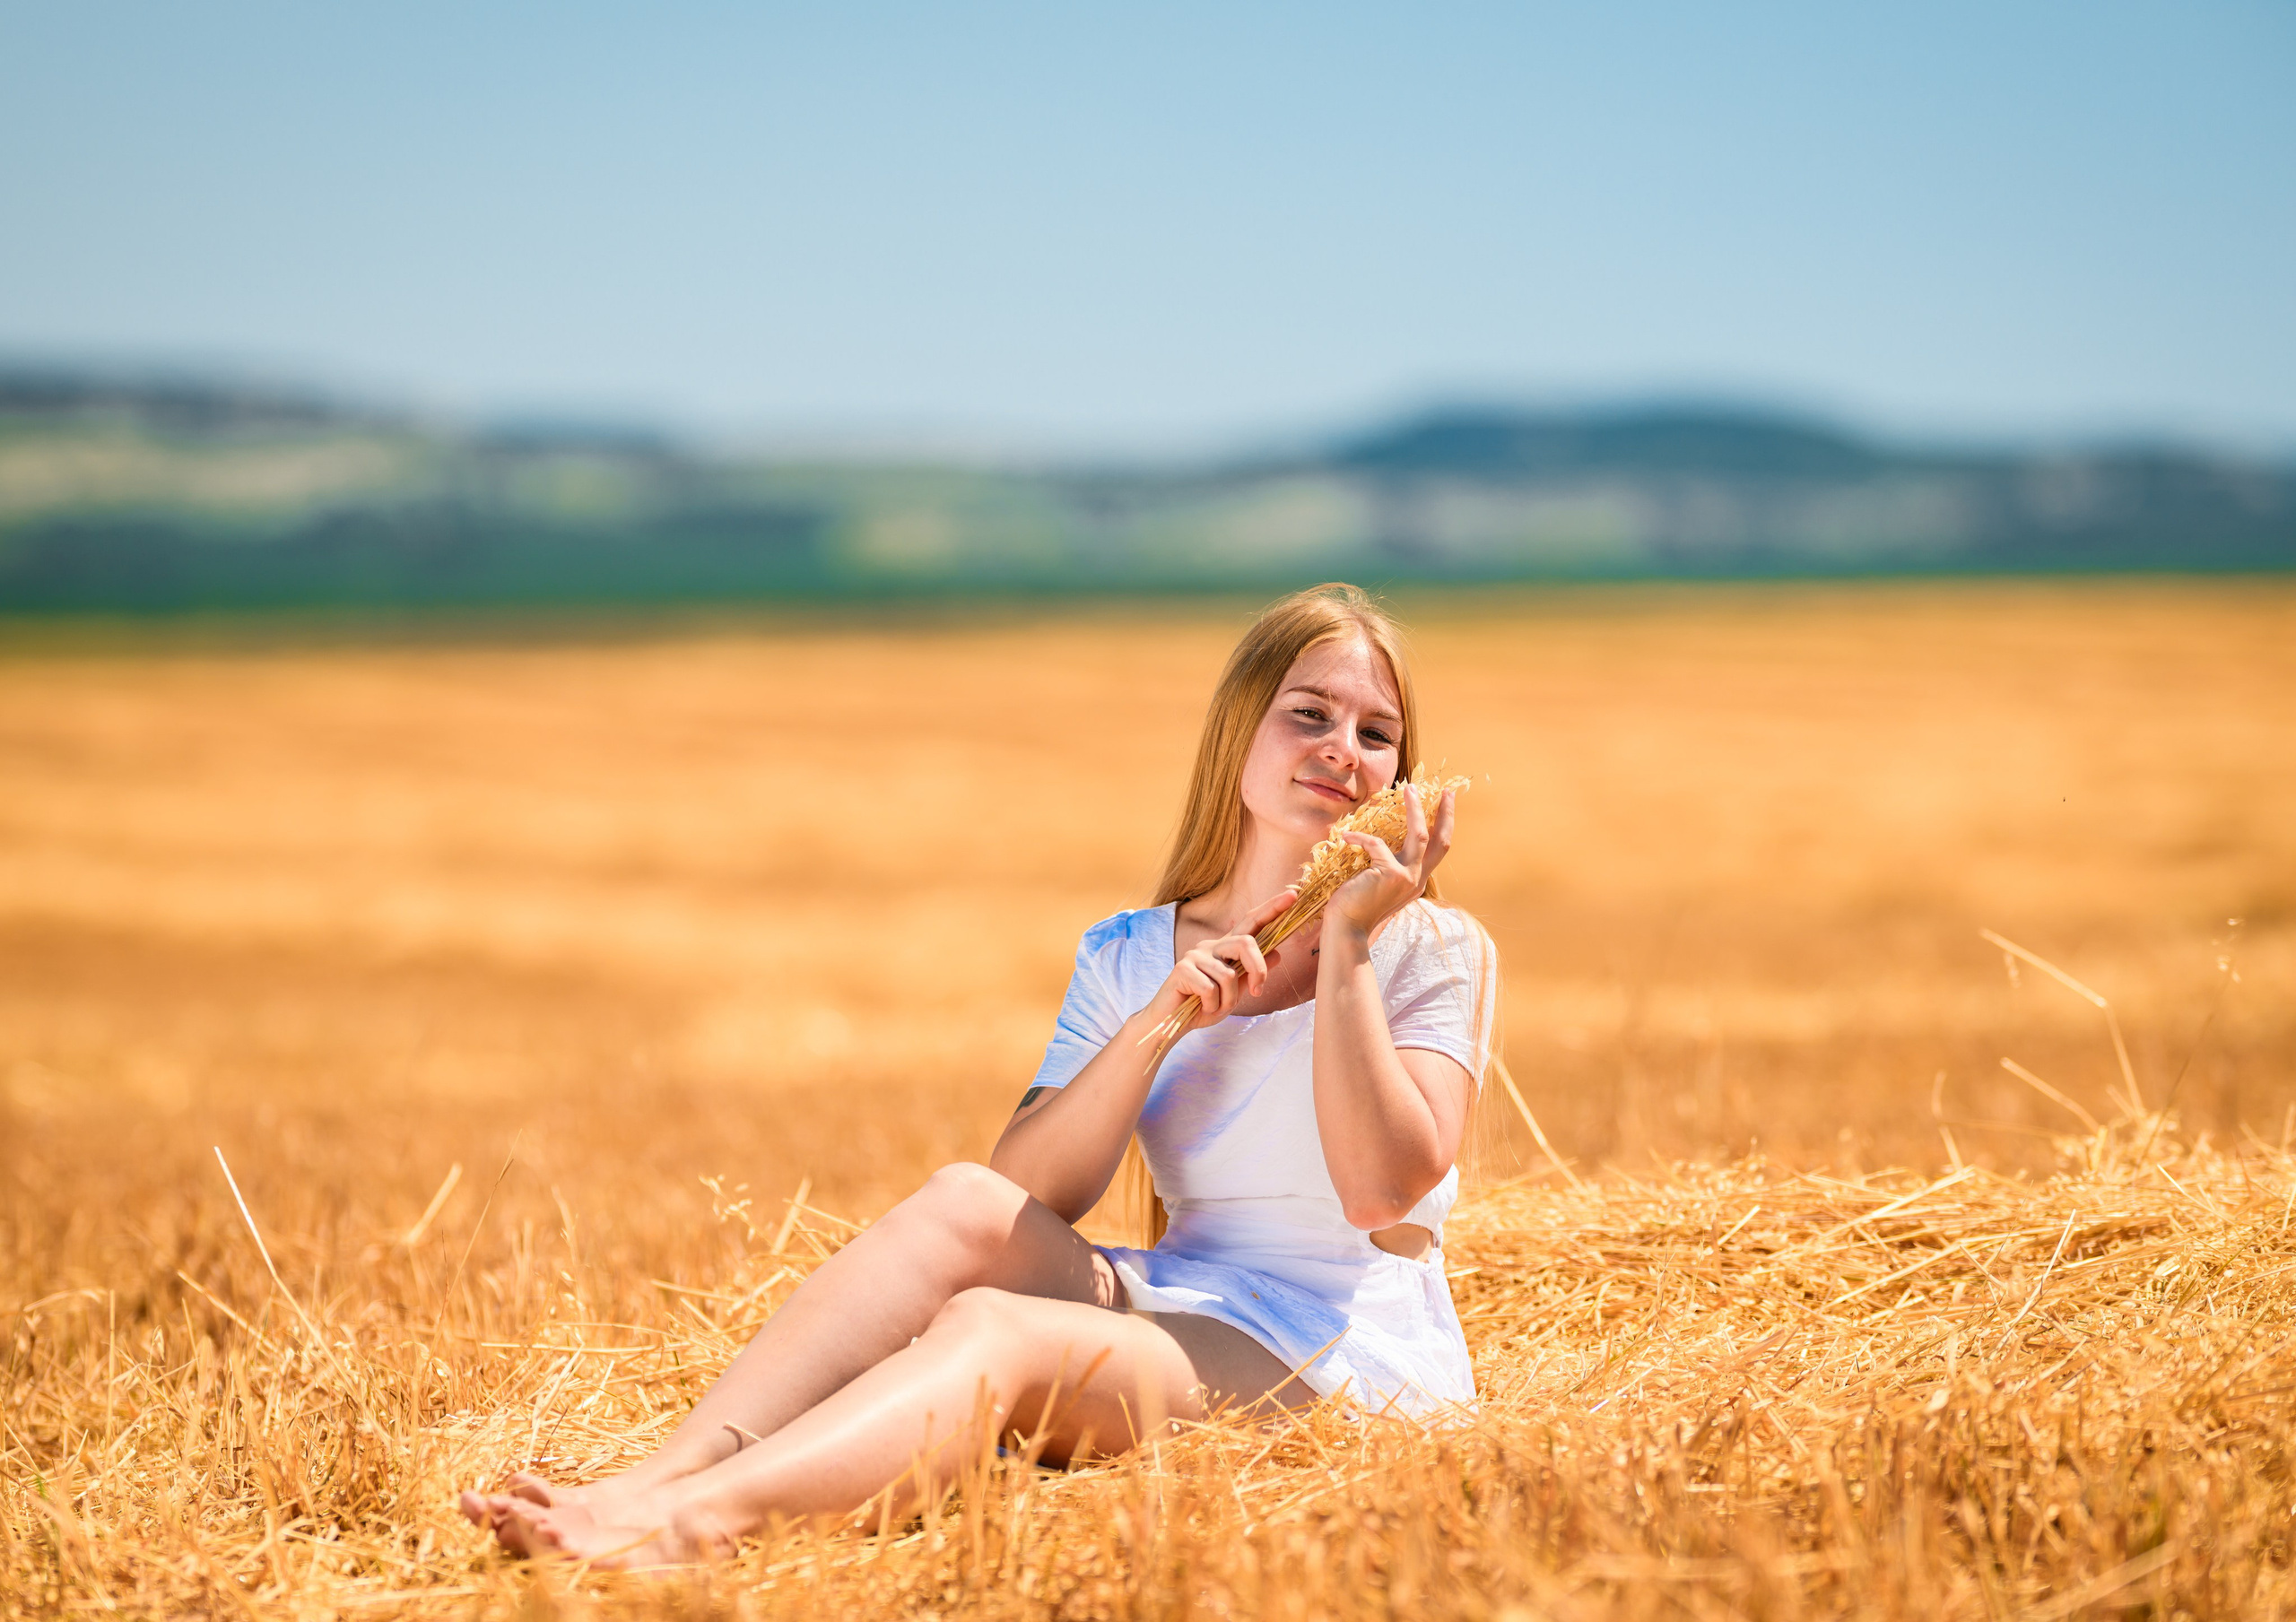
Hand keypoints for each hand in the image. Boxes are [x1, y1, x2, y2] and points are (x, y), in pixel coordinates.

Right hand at [1145, 887, 1296, 1033]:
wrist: (1171, 1023)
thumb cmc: (1202, 1006)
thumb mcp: (1234, 992)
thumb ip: (1252, 974)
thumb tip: (1278, 954)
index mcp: (1225, 948)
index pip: (1251, 922)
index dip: (1272, 908)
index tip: (1293, 894)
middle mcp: (1211, 946)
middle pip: (1246, 943)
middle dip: (1258, 970)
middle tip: (1258, 992)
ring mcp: (1195, 955)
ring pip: (1230, 975)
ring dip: (1228, 1000)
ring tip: (1214, 1007)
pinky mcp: (1183, 968)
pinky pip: (1211, 989)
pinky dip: (1212, 1005)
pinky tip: (1200, 1007)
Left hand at [1325, 784, 1454, 937]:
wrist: (1346, 929)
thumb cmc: (1356, 905)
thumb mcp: (1379, 884)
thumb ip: (1389, 867)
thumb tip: (1383, 843)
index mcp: (1416, 881)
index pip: (1436, 849)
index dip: (1443, 825)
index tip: (1445, 804)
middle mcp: (1417, 880)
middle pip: (1440, 841)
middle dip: (1446, 814)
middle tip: (1446, 791)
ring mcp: (1407, 877)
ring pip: (1419, 835)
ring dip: (1415, 810)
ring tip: (1409, 790)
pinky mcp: (1391, 874)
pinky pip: (1377, 844)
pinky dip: (1360, 837)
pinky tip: (1346, 836)